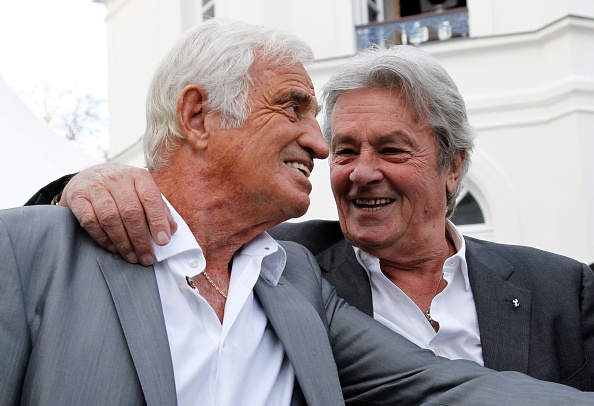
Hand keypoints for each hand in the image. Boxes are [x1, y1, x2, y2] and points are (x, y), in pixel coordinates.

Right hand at [59, 163, 176, 264]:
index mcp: (138, 176)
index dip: (158, 221)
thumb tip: (172, 230)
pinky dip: (104, 239)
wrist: (88, 176)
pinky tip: (114, 248)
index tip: (163, 241)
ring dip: (123, 242)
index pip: (151, 198)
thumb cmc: (121, 188)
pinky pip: (91, 222)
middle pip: (131, 212)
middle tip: (147, 257)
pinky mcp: (77, 197)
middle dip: (141, 239)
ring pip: (111, 218)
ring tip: (132, 256)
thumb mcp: (142, 192)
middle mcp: (116, 178)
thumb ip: (158, 209)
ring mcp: (95, 186)